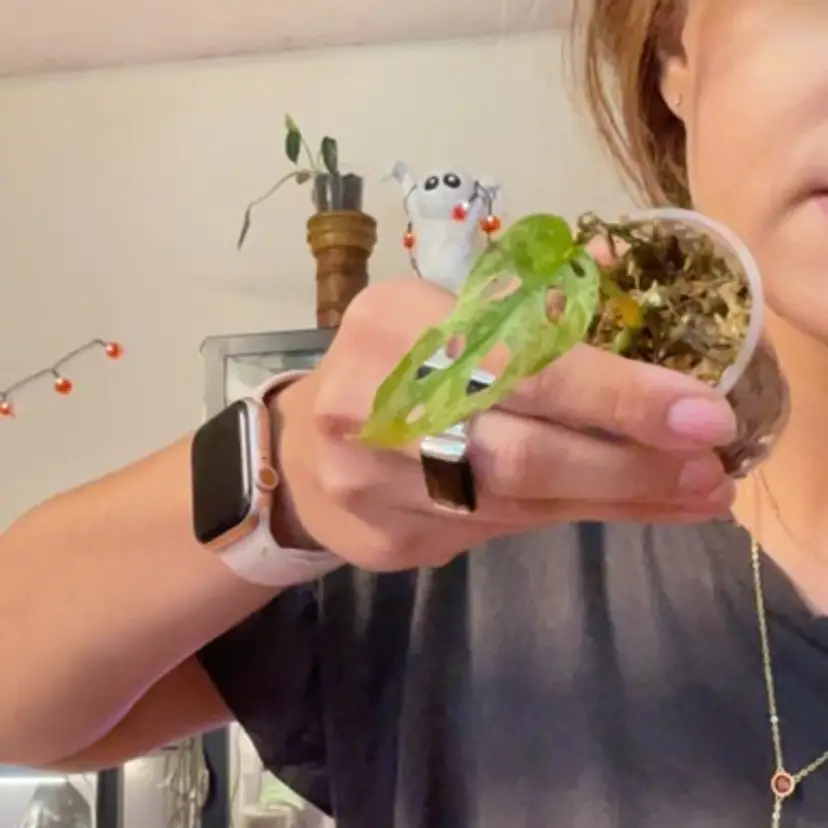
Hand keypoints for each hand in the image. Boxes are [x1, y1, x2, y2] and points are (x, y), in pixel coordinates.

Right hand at [274, 277, 736, 570]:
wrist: (305, 452)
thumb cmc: (395, 368)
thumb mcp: (450, 314)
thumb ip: (536, 304)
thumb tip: (642, 278)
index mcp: (392, 322)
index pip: (519, 360)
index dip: (617, 392)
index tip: (702, 414)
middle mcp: (368, 401)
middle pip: (518, 448)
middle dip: (628, 465)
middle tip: (709, 472)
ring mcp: (367, 480)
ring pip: (511, 500)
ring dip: (610, 498)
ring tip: (686, 495)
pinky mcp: (379, 538)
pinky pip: (489, 531)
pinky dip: (561, 516)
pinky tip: (610, 505)